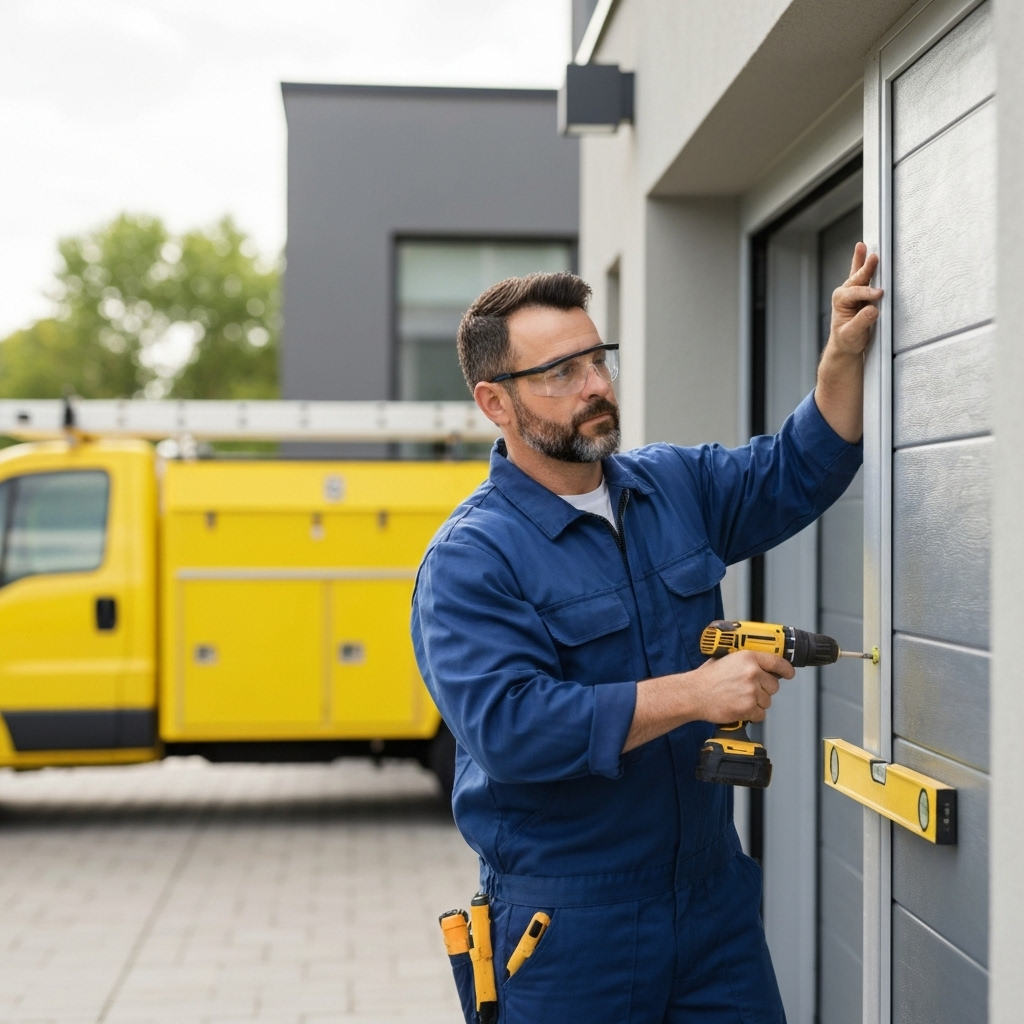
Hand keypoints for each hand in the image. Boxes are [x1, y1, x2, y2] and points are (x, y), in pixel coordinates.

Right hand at [623, 651, 793, 752]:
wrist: (693, 694)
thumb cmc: (706, 678)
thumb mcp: (725, 659)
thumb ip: (745, 661)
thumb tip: (761, 664)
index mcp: (748, 658)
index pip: (777, 662)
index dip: (786, 669)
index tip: (789, 673)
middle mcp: (752, 673)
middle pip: (774, 685)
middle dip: (764, 689)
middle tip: (747, 690)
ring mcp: (751, 691)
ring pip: (767, 701)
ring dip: (756, 703)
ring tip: (739, 698)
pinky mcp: (748, 707)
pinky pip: (760, 714)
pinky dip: (751, 714)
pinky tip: (738, 708)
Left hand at [826, 242, 882, 358]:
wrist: (846, 344)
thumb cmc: (847, 340)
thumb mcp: (852, 334)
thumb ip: (861, 322)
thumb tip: (873, 310)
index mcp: (840, 301)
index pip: (856, 294)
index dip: (867, 293)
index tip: (879, 295)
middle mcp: (844, 293)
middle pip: (857, 278)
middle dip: (866, 268)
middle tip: (874, 257)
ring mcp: (852, 291)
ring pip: (859, 273)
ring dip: (863, 260)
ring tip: (862, 247)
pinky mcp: (861, 292)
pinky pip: (863, 275)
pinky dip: (864, 263)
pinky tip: (863, 250)